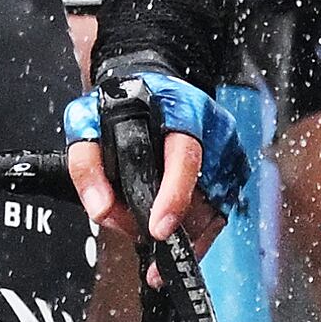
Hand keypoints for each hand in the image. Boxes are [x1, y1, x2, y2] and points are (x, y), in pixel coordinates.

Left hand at [66, 55, 257, 250]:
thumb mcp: (88, 121)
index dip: (173, 197)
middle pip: (198, 197)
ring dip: (176, 230)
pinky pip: (216, 218)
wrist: (153, 90)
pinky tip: (169, 225)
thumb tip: (101, 209)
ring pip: (208, 214)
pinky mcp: (234, 174)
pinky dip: (192, 231)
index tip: (157, 230)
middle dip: (163, 222)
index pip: (185, 158)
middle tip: (133, 225)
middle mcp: (215, 131)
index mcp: (182, 111)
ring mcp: (229, 154)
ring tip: (145, 220)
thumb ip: (86, 164)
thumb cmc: (123, 105)